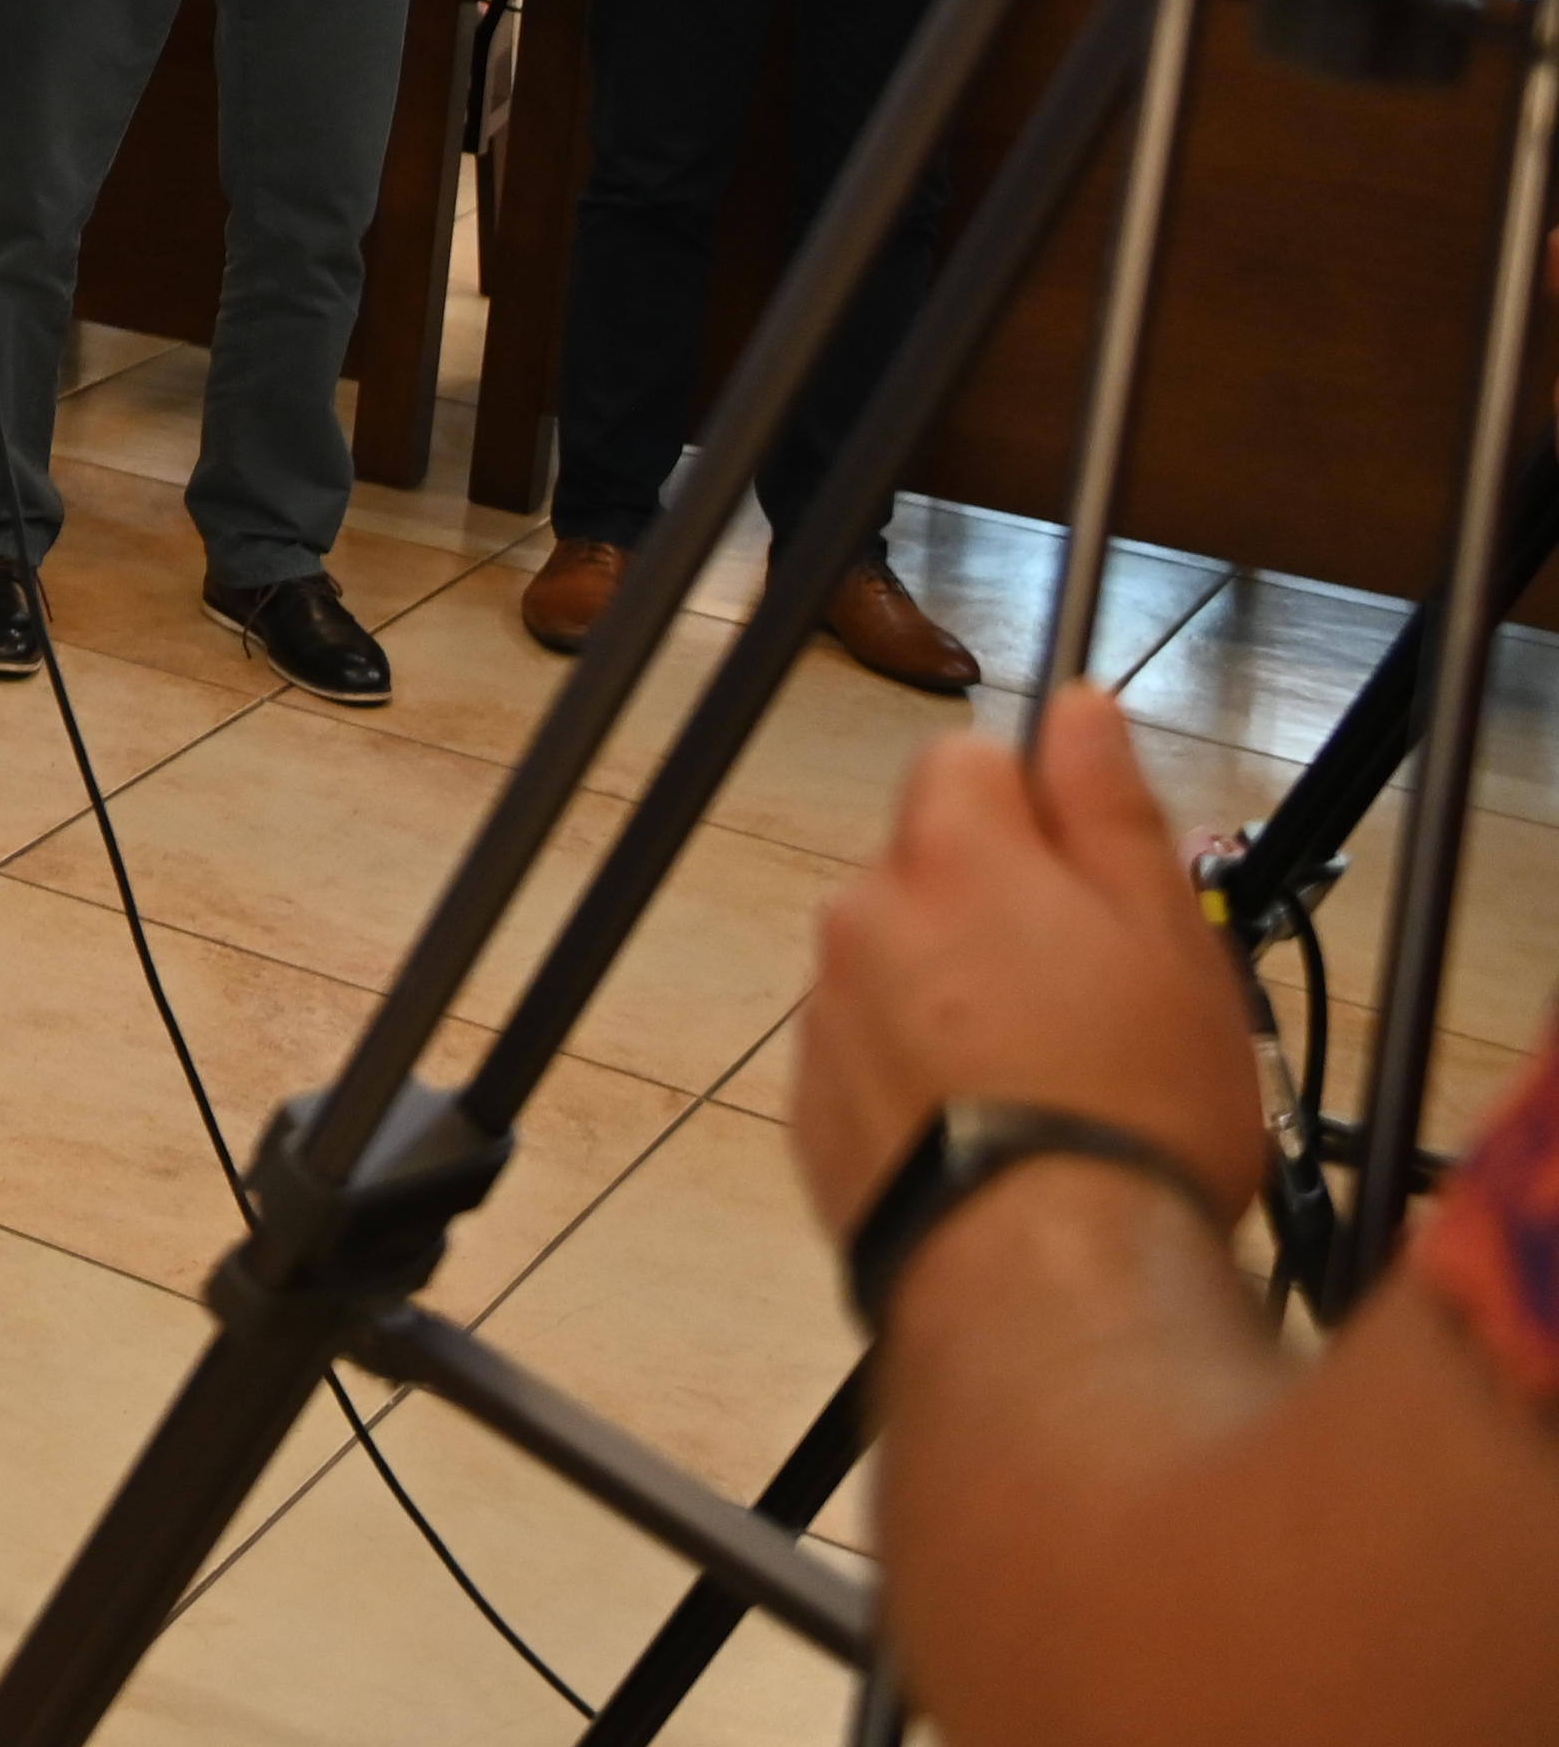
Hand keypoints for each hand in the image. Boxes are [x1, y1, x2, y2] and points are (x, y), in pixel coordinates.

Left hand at [791, 687, 1265, 1247]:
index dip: (1037, 808)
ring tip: (1053, 1083)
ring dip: (958, 995)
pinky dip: (921, 1076)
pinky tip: (994, 1133)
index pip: (967, 761)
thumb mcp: (1168, 935)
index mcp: (950, 854)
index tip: (1093, 878)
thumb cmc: (1131, 1101)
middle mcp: (863, 914)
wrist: (1044, 1272)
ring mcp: (826, 1011)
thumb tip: (1080, 707)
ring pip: (899, 965)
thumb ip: (1109, 807)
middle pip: (929, 868)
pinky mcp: (811, 1105)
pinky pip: (871, 1054)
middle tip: (1096, 998)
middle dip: (999, 909)